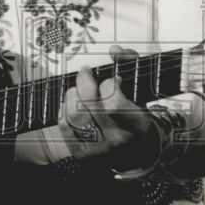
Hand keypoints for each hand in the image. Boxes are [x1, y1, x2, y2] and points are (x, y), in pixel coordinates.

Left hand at [58, 45, 156, 162]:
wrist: (132, 153)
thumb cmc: (134, 115)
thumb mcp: (140, 91)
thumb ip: (131, 65)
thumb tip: (115, 51)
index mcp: (136, 124)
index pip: (114, 103)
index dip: (109, 85)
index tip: (111, 80)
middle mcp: (117, 139)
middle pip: (89, 105)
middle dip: (84, 81)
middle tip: (85, 73)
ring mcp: (98, 149)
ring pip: (74, 114)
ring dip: (72, 94)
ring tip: (78, 89)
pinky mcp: (81, 154)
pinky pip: (64, 125)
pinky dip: (64, 108)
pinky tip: (72, 104)